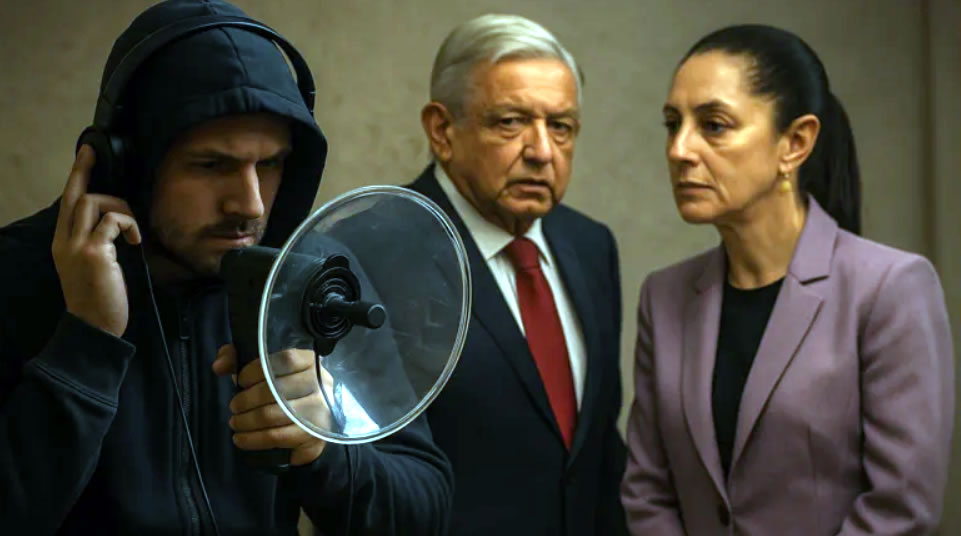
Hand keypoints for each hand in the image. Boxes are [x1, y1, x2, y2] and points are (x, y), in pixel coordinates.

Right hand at [52, 145, 140, 336]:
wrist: (94, 328)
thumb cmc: (99, 300)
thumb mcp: (91, 267)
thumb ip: (96, 243)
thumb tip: (115, 223)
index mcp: (63, 243)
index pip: (67, 203)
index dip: (76, 177)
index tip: (85, 155)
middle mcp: (65, 241)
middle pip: (75, 195)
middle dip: (84, 169)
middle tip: (93, 152)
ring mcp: (78, 246)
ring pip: (94, 202)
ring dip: (120, 207)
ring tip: (132, 230)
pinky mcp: (95, 252)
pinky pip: (113, 221)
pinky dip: (128, 224)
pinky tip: (135, 240)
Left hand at [212, 344, 330, 465]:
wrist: (311, 424)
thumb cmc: (282, 391)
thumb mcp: (261, 370)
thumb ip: (237, 360)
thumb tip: (218, 366)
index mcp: (310, 363)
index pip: (285, 360)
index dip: (257, 370)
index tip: (241, 381)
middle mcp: (320, 386)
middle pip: (276, 390)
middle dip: (246, 400)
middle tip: (233, 407)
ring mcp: (320, 412)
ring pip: (274, 415)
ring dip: (246, 421)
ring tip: (235, 423)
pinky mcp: (315, 436)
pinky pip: (278, 437)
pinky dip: (253, 439)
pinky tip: (241, 439)